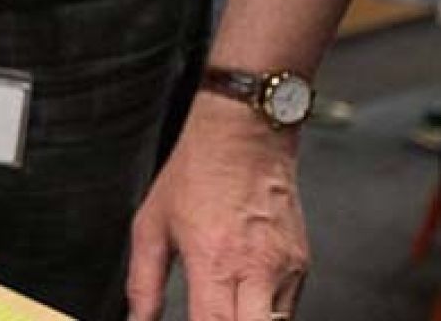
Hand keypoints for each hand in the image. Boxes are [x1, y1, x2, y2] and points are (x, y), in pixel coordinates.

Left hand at [128, 95, 308, 320]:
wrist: (244, 137)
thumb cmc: (195, 175)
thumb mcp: (151, 226)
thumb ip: (143, 283)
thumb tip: (138, 320)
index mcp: (215, 262)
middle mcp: (257, 270)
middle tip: (209, 317)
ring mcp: (285, 269)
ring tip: (223, 309)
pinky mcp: (302, 265)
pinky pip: (287, 309)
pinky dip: (265, 315)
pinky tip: (242, 303)